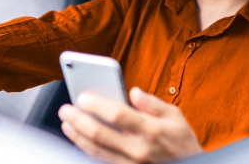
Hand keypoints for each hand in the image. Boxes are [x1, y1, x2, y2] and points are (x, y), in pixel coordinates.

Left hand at [58, 86, 203, 163]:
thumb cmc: (182, 140)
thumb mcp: (176, 116)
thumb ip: (153, 103)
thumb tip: (134, 92)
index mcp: (152, 129)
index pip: (117, 114)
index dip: (96, 105)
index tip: (82, 96)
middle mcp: (139, 149)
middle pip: (100, 134)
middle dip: (78, 120)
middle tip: (66, 109)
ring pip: (96, 151)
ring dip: (78, 137)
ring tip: (67, 124)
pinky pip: (102, 161)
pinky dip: (87, 151)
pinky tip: (80, 140)